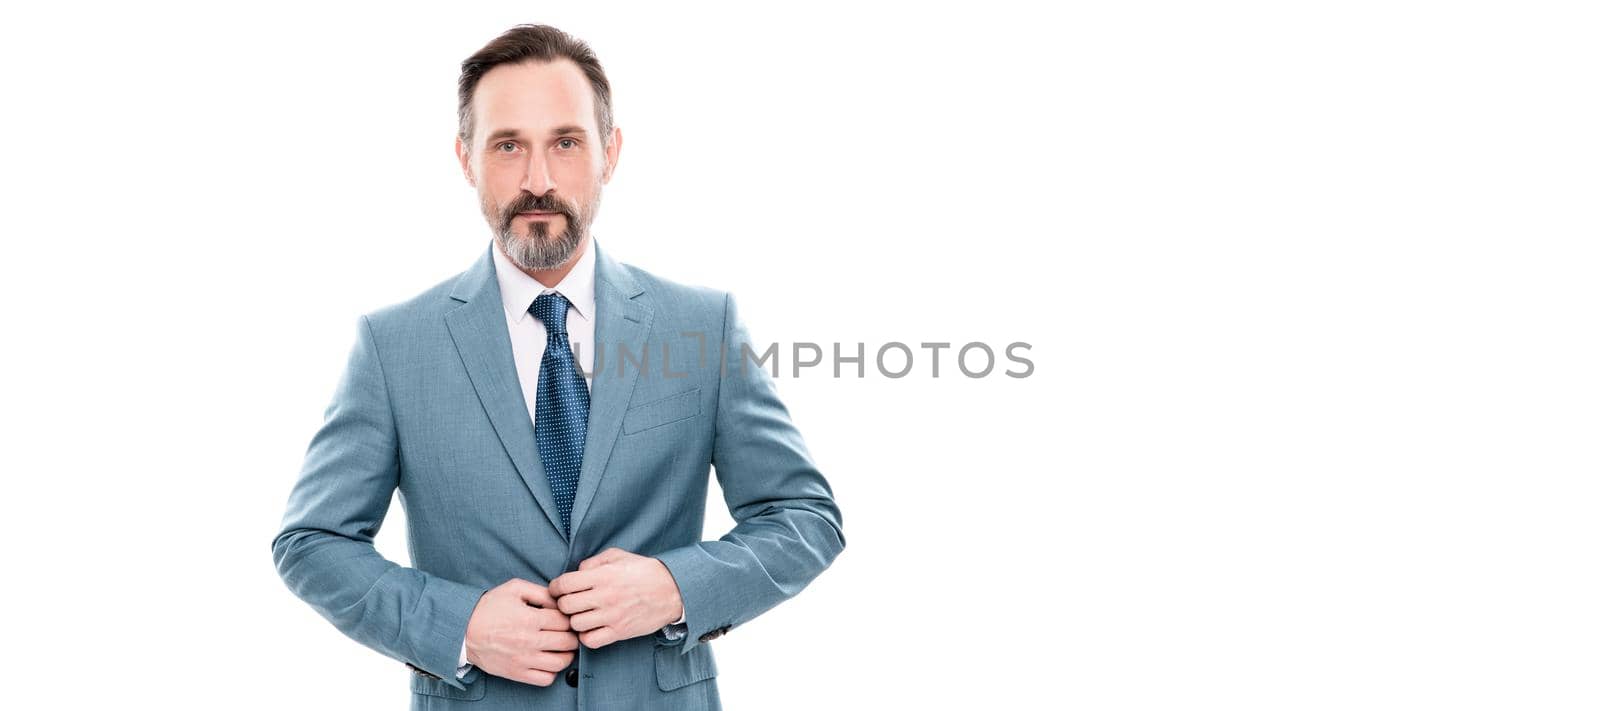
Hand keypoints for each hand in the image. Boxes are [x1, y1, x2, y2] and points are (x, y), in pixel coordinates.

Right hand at [463, 579, 578, 686]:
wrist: (463, 630)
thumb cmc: (488, 608)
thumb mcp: (514, 589)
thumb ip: (541, 592)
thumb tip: (560, 601)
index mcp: (530, 619)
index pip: (565, 621)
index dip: (569, 618)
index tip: (565, 617)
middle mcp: (529, 641)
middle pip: (568, 642)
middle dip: (572, 635)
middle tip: (568, 632)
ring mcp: (524, 660)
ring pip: (561, 663)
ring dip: (566, 654)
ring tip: (561, 647)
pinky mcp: (517, 674)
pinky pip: (545, 679)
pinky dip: (552, 672)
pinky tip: (548, 660)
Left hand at [548, 547, 684, 648]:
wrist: (672, 590)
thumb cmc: (644, 571)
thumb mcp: (619, 556)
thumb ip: (593, 561)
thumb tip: (576, 572)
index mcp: (603, 575)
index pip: (564, 584)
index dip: (555, 587)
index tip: (558, 590)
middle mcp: (605, 596)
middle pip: (566, 606)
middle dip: (563, 604)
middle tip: (570, 603)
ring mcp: (612, 616)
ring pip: (575, 624)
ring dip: (575, 620)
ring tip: (582, 615)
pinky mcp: (619, 631)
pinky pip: (590, 640)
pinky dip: (586, 636)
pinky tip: (591, 628)